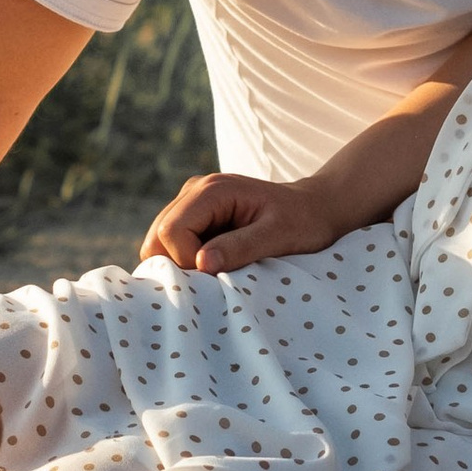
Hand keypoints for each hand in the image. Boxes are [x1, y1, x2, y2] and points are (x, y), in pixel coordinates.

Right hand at [142, 169, 345, 273]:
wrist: (315, 208)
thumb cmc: (304, 222)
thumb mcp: (279, 236)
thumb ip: (241, 247)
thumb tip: (201, 264)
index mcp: (213, 190)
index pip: (171, 231)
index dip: (185, 262)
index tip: (216, 277)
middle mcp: (195, 191)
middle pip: (156, 238)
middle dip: (177, 266)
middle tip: (213, 280)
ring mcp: (191, 202)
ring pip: (159, 244)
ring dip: (180, 266)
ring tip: (217, 273)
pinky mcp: (195, 217)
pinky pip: (172, 246)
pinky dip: (186, 263)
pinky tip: (214, 268)